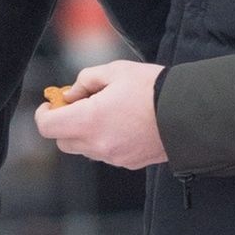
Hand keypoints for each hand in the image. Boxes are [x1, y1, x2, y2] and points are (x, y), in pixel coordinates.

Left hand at [34, 59, 166, 168]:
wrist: (189, 113)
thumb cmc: (152, 89)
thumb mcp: (115, 71)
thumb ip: (85, 81)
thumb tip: (70, 94)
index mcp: (89, 121)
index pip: (47, 127)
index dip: (45, 113)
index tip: (53, 102)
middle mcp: (97, 145)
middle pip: (63, 141)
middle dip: (65, 123)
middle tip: (80, 103)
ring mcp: (113, 157)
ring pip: (84, 149)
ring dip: (85, 132)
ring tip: (107, 111)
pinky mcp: (129, 163)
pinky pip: (105, 153)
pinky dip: (105, 140)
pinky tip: (123, 123)